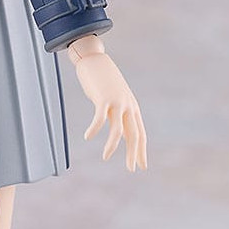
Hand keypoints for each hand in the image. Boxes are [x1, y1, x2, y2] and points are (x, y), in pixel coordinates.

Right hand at [67, 37, 147, 171]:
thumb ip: (119, 114)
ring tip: (106, 157)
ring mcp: (116, 102)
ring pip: (117, 129)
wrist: (95, 59)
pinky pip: (99, 118)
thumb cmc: (104, 81)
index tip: (141, 165)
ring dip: (112, 145)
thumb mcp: (115, 99)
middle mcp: (128, 106)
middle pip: (134, 134)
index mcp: (132, 108)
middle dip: (133, 153)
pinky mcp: (103, 98)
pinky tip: (88, 136)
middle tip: (131, 169)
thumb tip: (120, 131)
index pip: (140, 133)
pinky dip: (94, 129)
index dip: (141, 150)